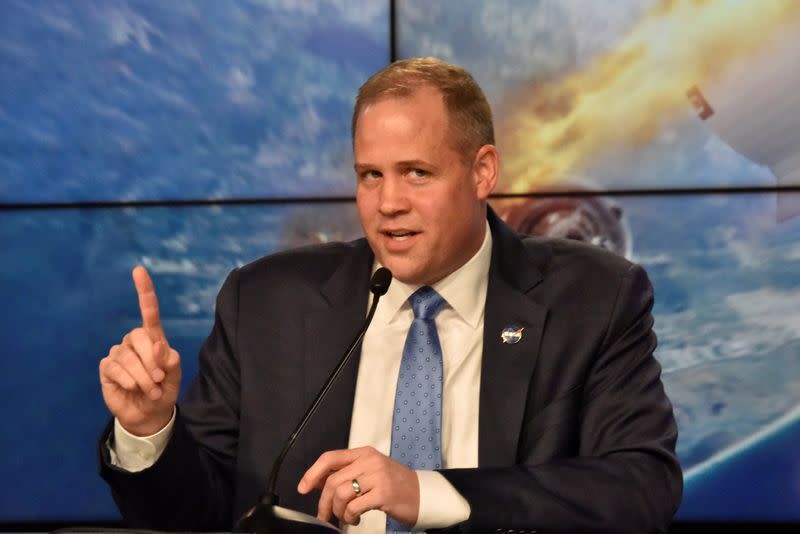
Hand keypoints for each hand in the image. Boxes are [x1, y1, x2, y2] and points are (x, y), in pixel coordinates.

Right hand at [99, 266, 181, 435]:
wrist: (149, 413)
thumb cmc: (164, 390)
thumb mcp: (174, 376)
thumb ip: (170, 360)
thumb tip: (157, 344)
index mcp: (153, 338)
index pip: (149, 311)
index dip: (144, 291)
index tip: (139, 270)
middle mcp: (134, 341)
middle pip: (141, 338)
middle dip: (152, 362)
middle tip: (160, 380)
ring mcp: (119, 352)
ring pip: (129, 358)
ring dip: (143, 378)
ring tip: (151, 390)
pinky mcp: (107, 367)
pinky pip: (116, 368)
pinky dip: (129, 380)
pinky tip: (133, 388)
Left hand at [297, 447, 419, 526]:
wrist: (422, 494)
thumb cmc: (394, 484)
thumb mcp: (370, 472)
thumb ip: (346, 473)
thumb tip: (317, 482)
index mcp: (364, 453)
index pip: (330, 458)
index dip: (312, 473)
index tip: (303, 487)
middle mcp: (370, 461)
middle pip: (332, 480)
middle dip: (324, 502)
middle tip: (324, 515)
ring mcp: (377, 476)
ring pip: (341, 494)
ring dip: (338, 511)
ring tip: (346, 517)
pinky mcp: (383, 493)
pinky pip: (354, 507)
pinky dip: (350, 517)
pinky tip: (356, 519)